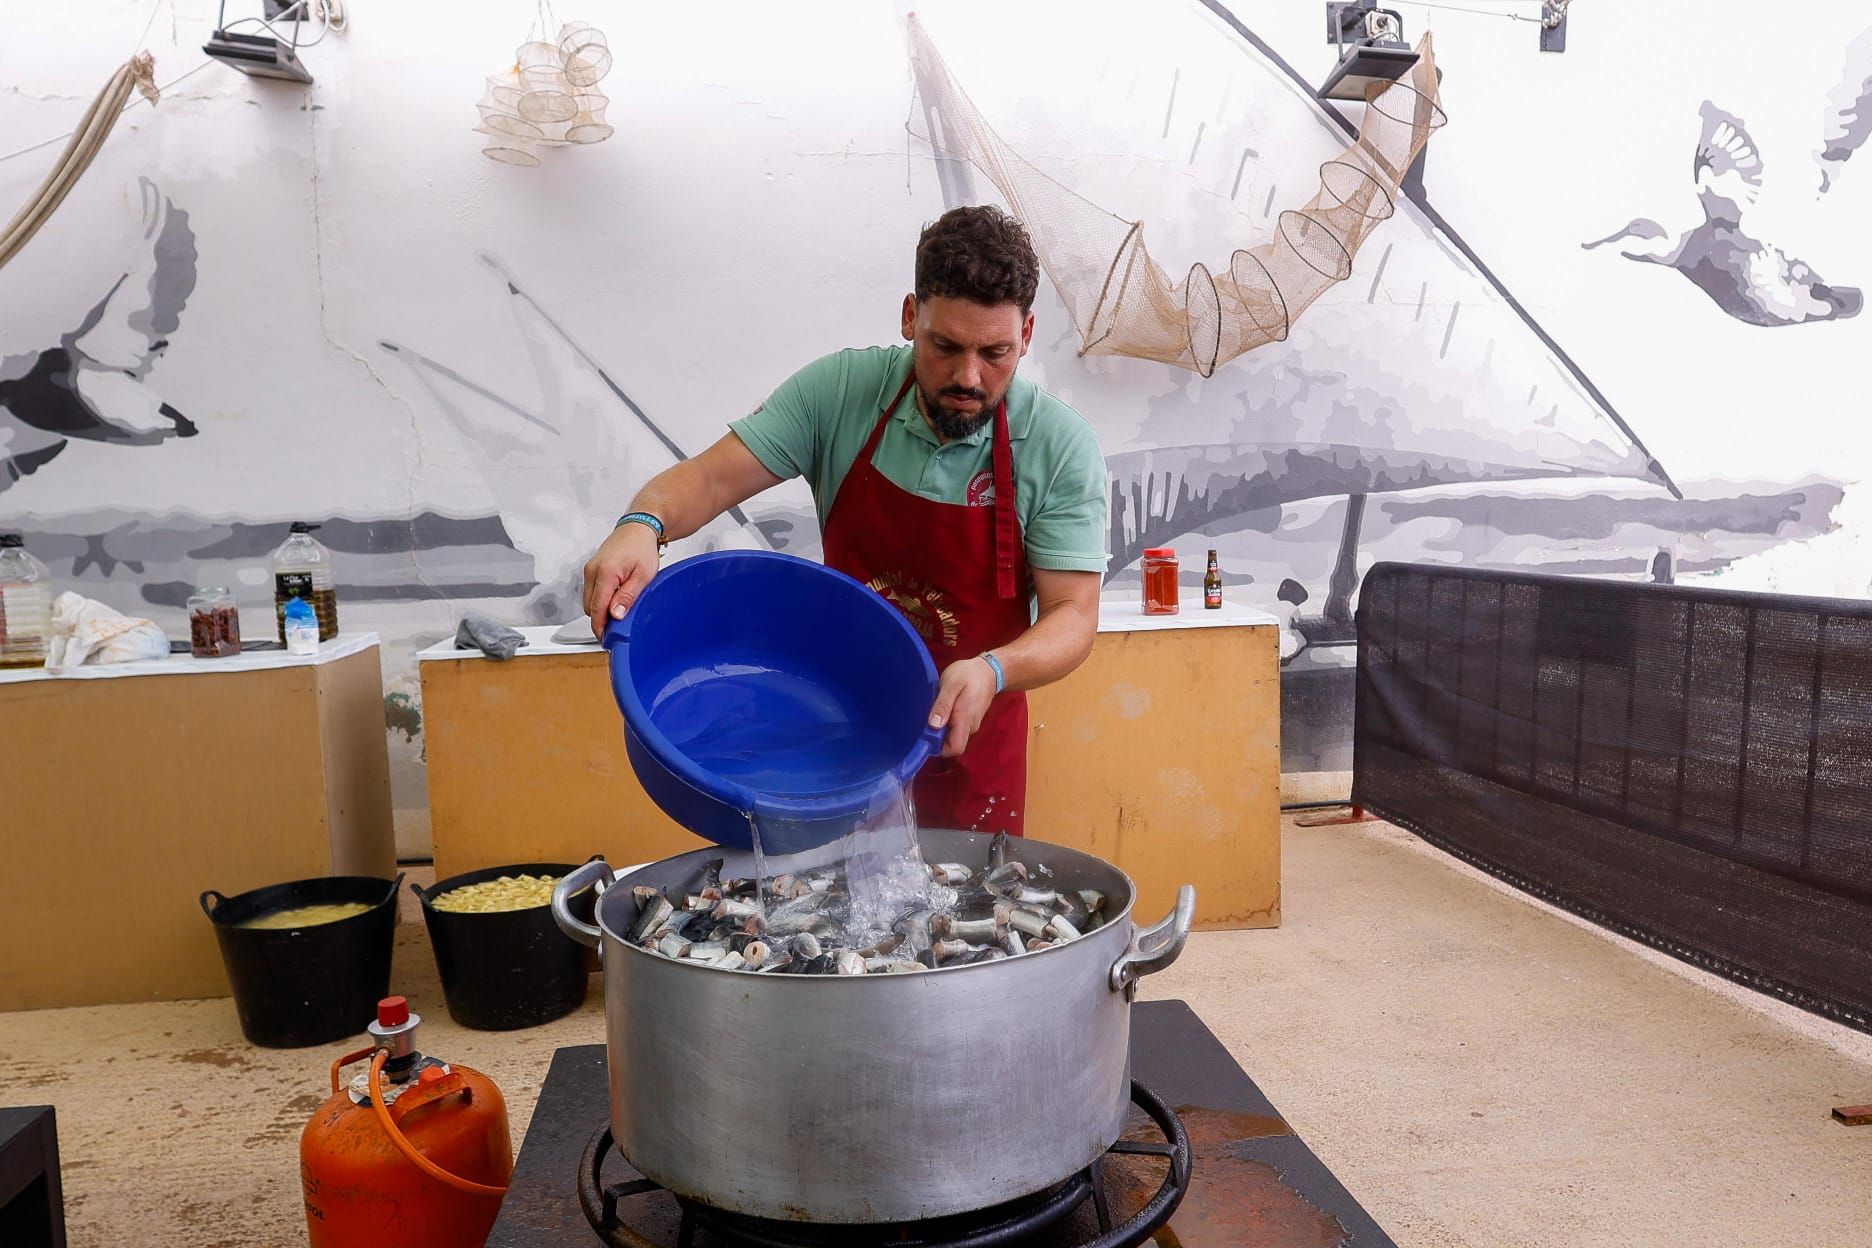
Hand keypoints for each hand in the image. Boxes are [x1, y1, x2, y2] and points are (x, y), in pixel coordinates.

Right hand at [581, 523, 660, 637]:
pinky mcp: (591, 569)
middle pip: (590, 607)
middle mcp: (592, 571)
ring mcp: (589, 569)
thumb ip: (628, 596)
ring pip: (589, 600)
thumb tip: (616, 615)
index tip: (606, 639)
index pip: (597, 608)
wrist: (637, 527)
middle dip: (600, 620)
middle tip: (616, 630)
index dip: (600, 627)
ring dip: (600, 610)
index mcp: (605, 573)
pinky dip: (599, 600)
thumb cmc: (642, 548)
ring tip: (618, 614)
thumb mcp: (643, 575)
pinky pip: (591, 591)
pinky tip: (614, 601)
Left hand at [928, 656, 997, 757]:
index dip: (939, 748)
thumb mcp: (952, 684)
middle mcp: (970, 727)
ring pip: (953, 735)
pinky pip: (957, 728)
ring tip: (935, 709)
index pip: (955, 748)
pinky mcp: (971, 720)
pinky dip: (948, 722)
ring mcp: (972, 724)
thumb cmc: (969, 674)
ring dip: (942, 728)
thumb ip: (943, 704)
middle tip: (926, 718)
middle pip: (952, 743)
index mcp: (964, 719)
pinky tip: (943, 708)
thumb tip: (933, 725)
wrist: (989, 670)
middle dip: (937, 736)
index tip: (926, 735)